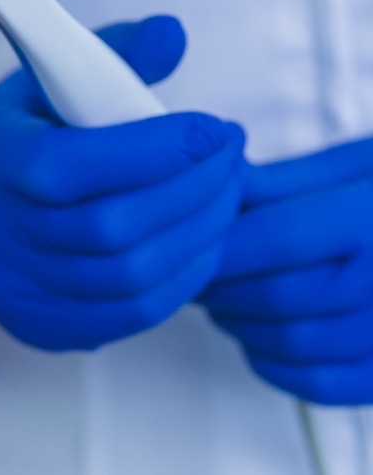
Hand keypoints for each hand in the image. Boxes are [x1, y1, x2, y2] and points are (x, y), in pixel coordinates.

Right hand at [0, 15, 245, 350]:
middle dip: (195, 190)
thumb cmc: (20, 134)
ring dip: (199, 235)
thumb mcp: (48, 79)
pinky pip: (130, 315)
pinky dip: (183, 279)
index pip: (74, 165)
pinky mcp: (44, 325)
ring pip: (130, 277)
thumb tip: (174, 34)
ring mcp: (18, 289)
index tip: (215, 129)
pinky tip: (204, 241)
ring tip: (229, 194)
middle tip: (233, 157)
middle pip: (112, 228)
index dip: (156, 149)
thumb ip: (113, 53)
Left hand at [200, 138, 372, 404]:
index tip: (195, 244)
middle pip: (278, 297)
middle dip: (222, 288)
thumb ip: (283, 181)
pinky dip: (274, 364)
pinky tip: (258, 338)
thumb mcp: (354, 165)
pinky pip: (322, 385)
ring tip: (223, 300)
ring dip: (240, 324)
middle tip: (198, 273)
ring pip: (293, 343)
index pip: (279, 237)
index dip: (224, 246)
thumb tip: (219, 186)